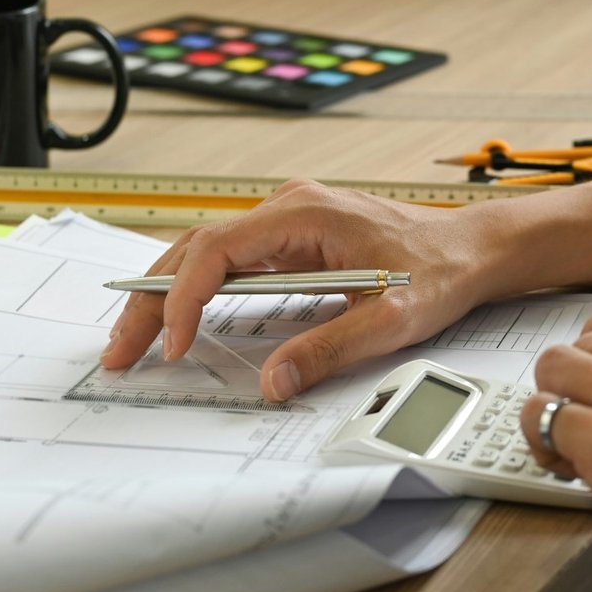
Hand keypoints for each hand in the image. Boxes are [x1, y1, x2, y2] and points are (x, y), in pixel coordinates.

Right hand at [100, 180, 497, 400]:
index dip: (184, 298)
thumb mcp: (390, 318)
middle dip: (152, 300)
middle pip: (195, 249)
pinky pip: (227, 262)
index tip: (174, 343)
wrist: (470, 249)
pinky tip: (175, 320)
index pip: (217, 251)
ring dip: (166, 295)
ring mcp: (285, 221)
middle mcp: (286, 208)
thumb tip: (274, 383)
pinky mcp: (289, 239)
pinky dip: (194, 291)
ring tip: (134, 341)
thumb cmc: (437, 269)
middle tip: (121, 350)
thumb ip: (329, 351)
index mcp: (303, 213)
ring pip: (204, 253)